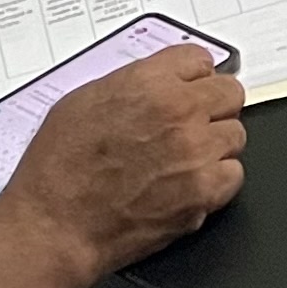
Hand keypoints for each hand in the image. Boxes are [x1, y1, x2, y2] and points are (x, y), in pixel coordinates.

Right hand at [0, 46, 246, 282]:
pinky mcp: (203, 191)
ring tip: (183, 161)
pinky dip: (216, 181)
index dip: (191, 78)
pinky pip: (234, 174)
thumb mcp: (82, 103)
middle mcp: (179, 111)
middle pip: (229, 93)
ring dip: (214, 146)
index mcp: (149, 82)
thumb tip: (156, 83)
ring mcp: (195, 151)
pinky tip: (189, 185)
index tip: (188, 89)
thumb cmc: (56, 172)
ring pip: (235, 135)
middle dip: (212, 107)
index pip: (200, 59)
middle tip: (193, 125)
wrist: (52, 228)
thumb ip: (131, 85)